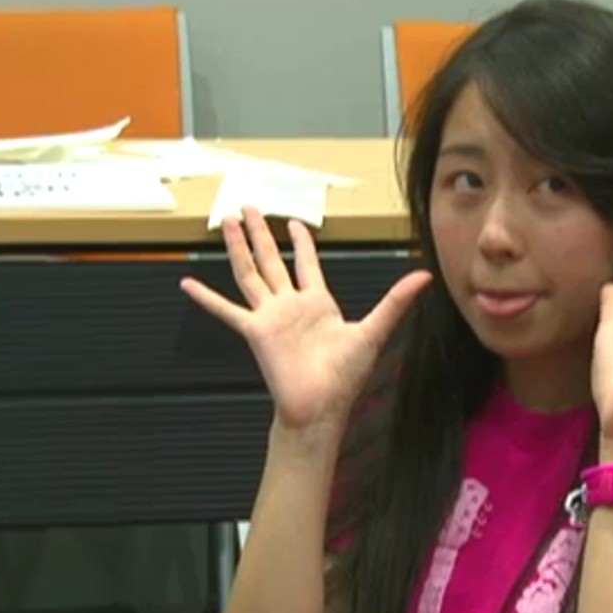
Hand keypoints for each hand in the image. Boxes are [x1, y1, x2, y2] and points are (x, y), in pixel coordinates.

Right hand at [180, 207, 431, 431]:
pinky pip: (226, 310)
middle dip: (261, 233)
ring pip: (250, 272)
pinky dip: (206, 297)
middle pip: (272, 259)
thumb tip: (425, 276)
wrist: (321, 406)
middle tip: (249, 206)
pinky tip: (188, 283)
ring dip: (238, 247)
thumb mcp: (375, 330)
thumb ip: (396, 301)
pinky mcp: (255, 330)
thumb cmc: (346, 377)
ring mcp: (271, 316)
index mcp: (318, 303)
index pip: (307, 264)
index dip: (301, 242)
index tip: (294, 222)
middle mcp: (291, 305)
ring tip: (225, 221)